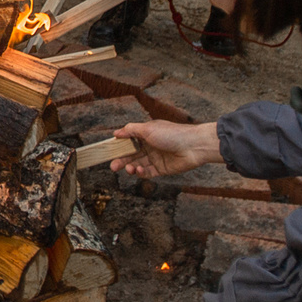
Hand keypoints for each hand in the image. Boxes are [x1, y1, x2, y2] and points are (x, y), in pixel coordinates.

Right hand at [109, 120, 224, 178]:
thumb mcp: (148, 129)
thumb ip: (131, 130)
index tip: (108, 151)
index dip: (118, 146)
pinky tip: (139, 170)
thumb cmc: (172, 134)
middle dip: (121, 160)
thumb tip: (116, 132)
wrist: (193, 146)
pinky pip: (148, 173)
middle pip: (131, 155)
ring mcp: (156, 158)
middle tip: (113, 166)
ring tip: (128, 169)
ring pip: (138, 164)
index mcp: (146, 134)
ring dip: (130, 167)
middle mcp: (150, 146)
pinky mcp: (162, 169)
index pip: (128, 141)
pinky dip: (141, 173)